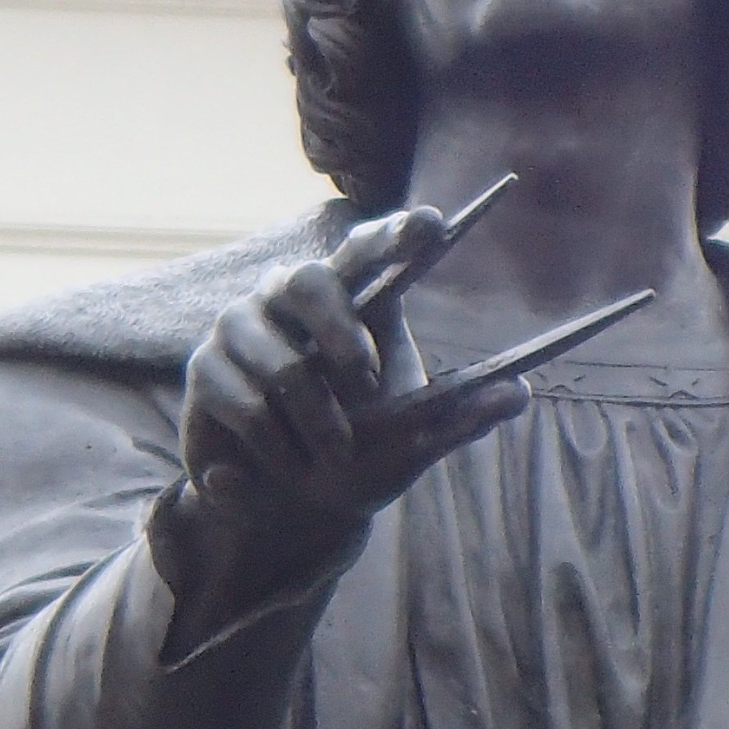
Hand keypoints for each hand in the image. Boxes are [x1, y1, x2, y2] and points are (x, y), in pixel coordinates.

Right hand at [157, 207, 529, 630]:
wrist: (286, 505)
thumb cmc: (358, 454)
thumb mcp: (413, 441)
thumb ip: (462, 416)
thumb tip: (521, 393)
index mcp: (351, 298)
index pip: (371, 250)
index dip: (397, 234)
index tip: (434, 223)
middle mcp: (291, 294)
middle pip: (314, 280)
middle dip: (343, 334)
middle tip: (369, 384)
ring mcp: (242, 325)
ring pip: (287, 364)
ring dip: (319, 422)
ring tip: (336, 454)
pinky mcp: (207, 368)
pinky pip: (249, 406)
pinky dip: (278, 448)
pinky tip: (287, 466)